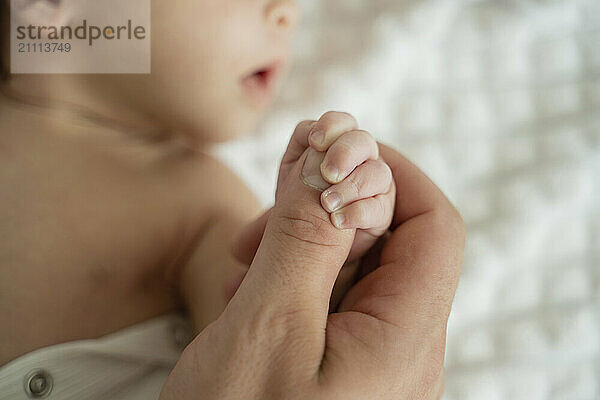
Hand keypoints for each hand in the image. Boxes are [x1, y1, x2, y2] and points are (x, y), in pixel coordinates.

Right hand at [160, 130, 464, 398]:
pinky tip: (246, 290)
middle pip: (389, 240)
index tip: (328, 150)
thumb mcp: (268, 324)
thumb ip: (306, 233)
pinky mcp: (335, 364)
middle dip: (328, 208)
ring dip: (299, 242)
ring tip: (243, 261)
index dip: (388, 173)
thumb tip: (337, 144)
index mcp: (404, 339)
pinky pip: (327, 299)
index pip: (432, 225)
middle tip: (265, 209)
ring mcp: (368, 358)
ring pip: (351, 266)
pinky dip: (289, 276)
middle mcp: (400, 347)